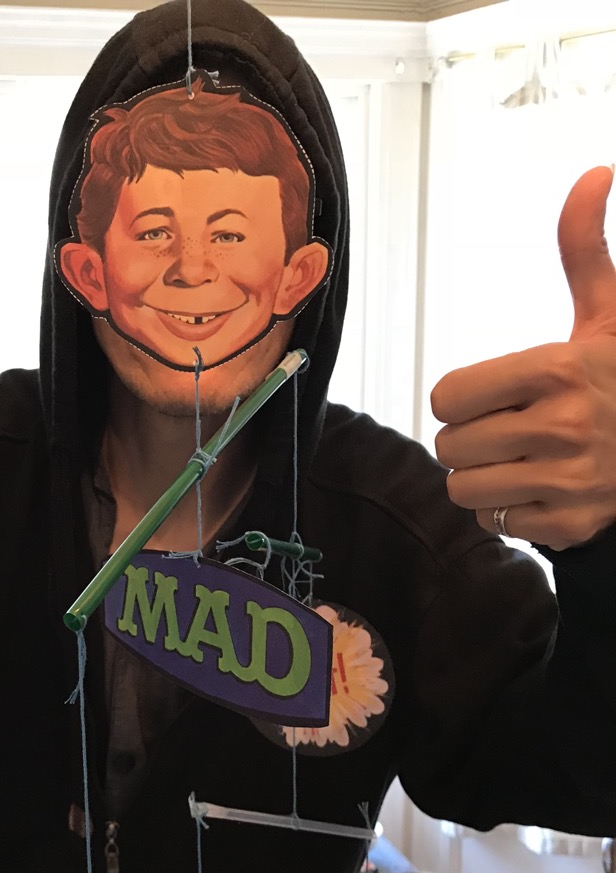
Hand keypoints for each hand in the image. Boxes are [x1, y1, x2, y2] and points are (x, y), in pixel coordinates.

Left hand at [433, 165, 615, 550]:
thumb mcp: (609, 313)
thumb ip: (585, 250)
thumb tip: (595, 173)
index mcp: (558, 367)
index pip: (446, 397)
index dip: (461, 397)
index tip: (491, 395)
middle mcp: (564, 425)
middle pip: (449, 446)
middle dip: (469, 438)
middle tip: (508, 429)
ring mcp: (570, 480)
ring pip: (464, 490)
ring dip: (482, 477)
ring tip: (520, 459)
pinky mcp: (570, 524)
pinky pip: (495, 524)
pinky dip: (508, 512)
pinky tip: (541, 488)